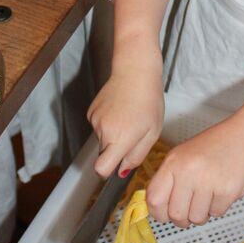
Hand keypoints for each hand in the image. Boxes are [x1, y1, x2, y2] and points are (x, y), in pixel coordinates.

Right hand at [87, 48, 164, 178]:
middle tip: (133, 133)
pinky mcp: (91, 111)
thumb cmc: (148, 100)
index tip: (118, 165)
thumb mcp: (152, 133)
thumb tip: (123, 171)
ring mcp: (95, 120)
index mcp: (119, 139)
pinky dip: (108, 123)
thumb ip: (137, 155)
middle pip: (104, 154)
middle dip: (116, 150)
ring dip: (113, 134)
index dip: (108, 171)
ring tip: (128, 117)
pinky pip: (99, 126)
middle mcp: (103, 131)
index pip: (101, 169)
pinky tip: (120, 110)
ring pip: (102, 139)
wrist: (135, 71)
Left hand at [146, 116, 243, 226]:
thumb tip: (158, 206)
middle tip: (190, 207)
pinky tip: (221, 189)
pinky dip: (219, 206)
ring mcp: (208, 182)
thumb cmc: (216, 144)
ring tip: (208, 194)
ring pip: (197, 218)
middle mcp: (188, 171)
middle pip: (176, 215)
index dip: (158, 213)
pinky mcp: (227, 191)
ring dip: (203, 212)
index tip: (164, 214)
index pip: (154, 200)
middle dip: (183, 217)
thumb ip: (169, 179)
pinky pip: (217, 214)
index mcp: (174, 162)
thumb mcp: (184, 155)